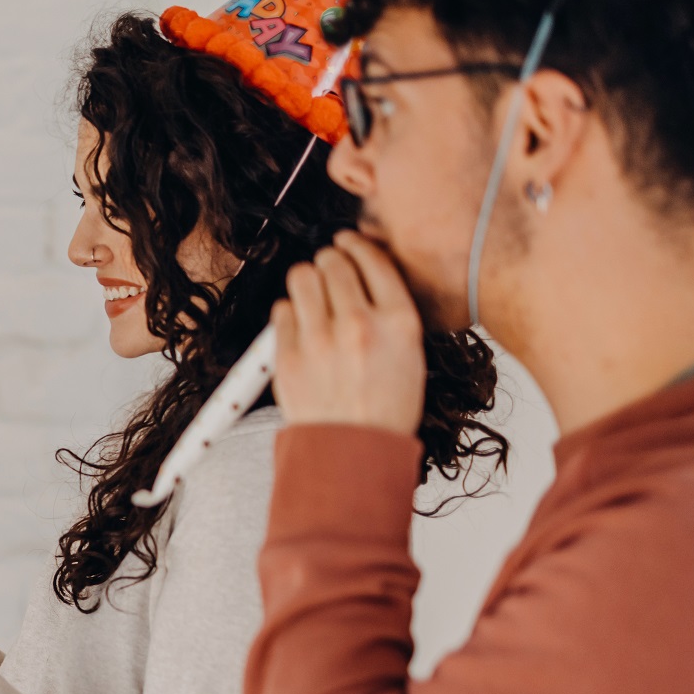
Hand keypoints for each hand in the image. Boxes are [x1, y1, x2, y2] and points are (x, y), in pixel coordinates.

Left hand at [270, 231, 426, 435]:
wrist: (354, 452)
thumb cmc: (386, 407)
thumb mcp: (410, 354)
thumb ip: (389, 312)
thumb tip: (362, 273)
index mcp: (399, 322)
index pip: (374, 260)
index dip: (357, 245)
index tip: (348, 242)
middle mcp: (360, 323)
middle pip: (334, 262)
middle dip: (330, 260)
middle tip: (329, 268)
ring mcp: (320, 339)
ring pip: (303, 276)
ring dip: (307, 278)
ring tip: (312, 291)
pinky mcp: (288, 355)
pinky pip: (282, 309)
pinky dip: (290, 311)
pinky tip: (301, 324)